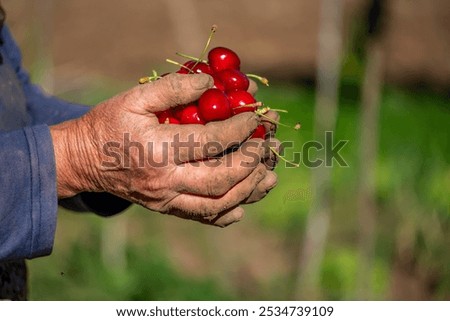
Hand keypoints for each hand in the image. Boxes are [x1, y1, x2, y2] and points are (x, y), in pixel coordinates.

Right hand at [50, 73, 277, 226]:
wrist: (84, 160)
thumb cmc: (109, 124)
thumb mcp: (134, 98)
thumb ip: (172, 89)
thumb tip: (210, 83)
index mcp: (158, 150)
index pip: (211, 142)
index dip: (240, 128)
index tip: (256, 116)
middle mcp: (165, 181)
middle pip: (221, 179)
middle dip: (251, 162)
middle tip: (268, 146)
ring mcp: (166, 200)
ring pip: (217, 204)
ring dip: (248, 190)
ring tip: (268, 176)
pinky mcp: (166, 208)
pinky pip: (202, 217)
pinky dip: (227, 213)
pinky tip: (243, 204)